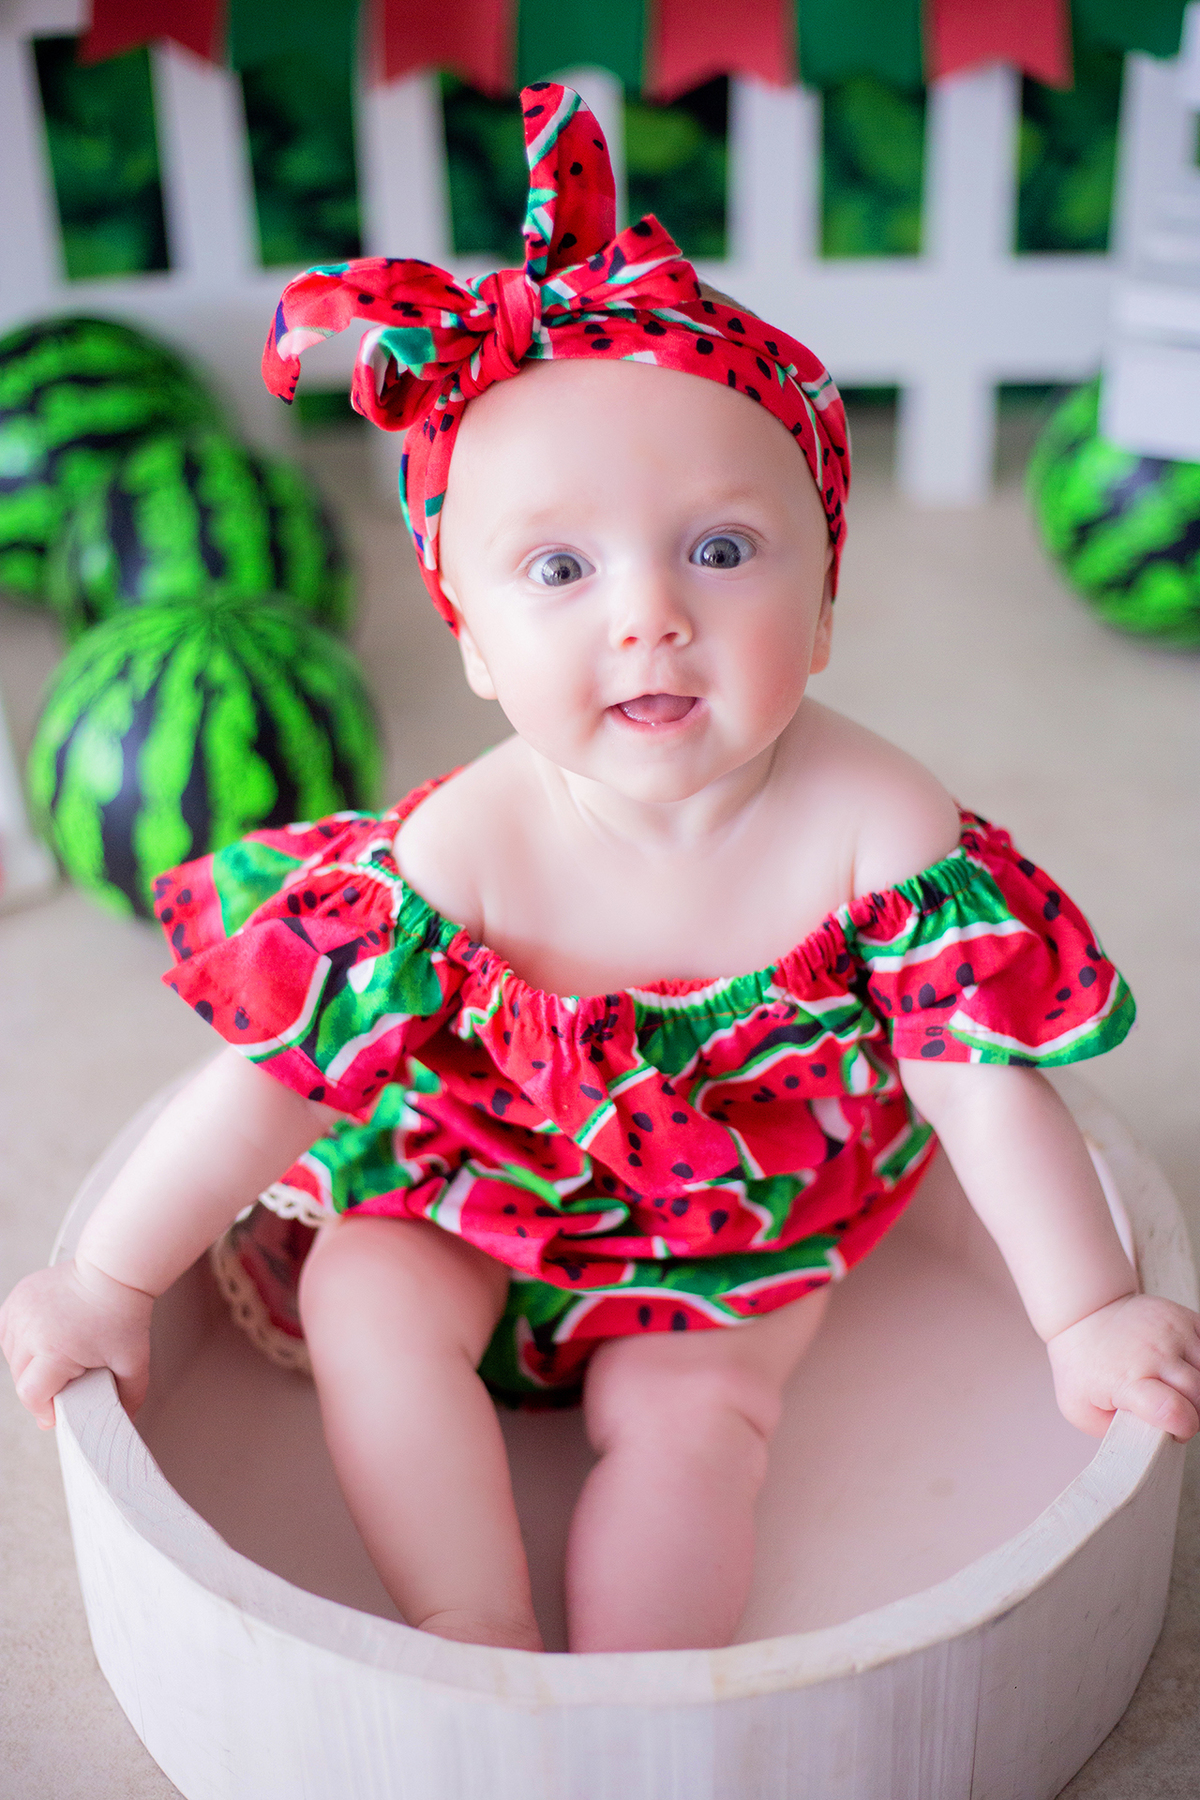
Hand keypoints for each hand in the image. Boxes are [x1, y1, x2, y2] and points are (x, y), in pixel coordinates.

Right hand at [0, 1258, 154, 1428]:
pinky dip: (20, 1343)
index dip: (44, 1409)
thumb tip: (120, 1421)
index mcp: (54, 1349)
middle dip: (41, 1387)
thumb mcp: (133, 1362)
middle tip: (66, 1381)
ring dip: (29, 1366)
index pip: (31, 1395)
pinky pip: (7, 1333)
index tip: (57, 1411)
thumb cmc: (123, 1310)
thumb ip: (128, 1398)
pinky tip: (40, 1343)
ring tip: (57, 1359)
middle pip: (20, 1379)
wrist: (115, 1269)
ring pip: (11, 1357)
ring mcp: (20, 1311)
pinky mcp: (17, 1299)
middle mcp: (30, 1329)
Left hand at [1046, 1292, 1199, 1441]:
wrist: (1084, 1314)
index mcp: (1126, 1379)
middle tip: (1174, 1415)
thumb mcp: (1081, 1409)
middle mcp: (1153, 1353)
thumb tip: (1147, 1443)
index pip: (1171, 1410)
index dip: (1182, 1428)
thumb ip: (1115, 1432)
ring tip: (1177, 1390)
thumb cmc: (1083, 1364)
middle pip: (1198, 1396)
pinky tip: (1186, 1369)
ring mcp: (1172, 1333)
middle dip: (1193, 1414)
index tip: (1174, 1431)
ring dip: (1199, 1389)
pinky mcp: (1184, 1318)